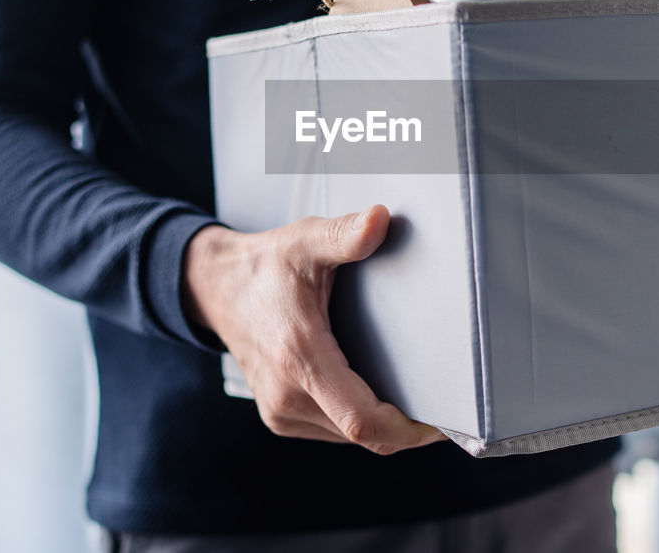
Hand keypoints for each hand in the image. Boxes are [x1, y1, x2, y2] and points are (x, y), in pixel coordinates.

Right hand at [182, 205, 443, 454]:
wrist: (216, 288)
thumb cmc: (264, 267)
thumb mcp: (305, 241)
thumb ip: (344, 234)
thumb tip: (380, 220)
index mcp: (299, 357)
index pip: (361, 419)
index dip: (406, 430)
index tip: (439, 423)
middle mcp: (287, 395)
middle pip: (362, 435)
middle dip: (405, 428)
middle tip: (443, 409)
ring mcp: (281, 411)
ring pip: (348, 437)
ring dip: (383, 426)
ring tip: (413, 397)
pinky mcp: (279, 416)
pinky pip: (332, 431)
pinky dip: (358, 420)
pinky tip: (375, 394)